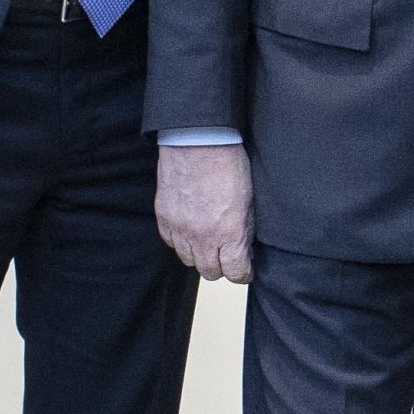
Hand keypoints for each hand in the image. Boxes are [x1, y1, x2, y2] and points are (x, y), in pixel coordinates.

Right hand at [157, 142, 253, 282]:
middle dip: (221, 266)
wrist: (197, 140)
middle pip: (210, 272)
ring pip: (188, 260)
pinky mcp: (164, 217)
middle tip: (226, 255)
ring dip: (199, 255)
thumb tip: (244, 248)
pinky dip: (181, 241)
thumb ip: (245, 229)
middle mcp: (203, 237)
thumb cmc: (228, 164)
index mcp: (230, 233)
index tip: (244, 269)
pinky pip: (171, 242)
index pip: (236, 273)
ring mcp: (180, 228)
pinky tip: (189, 229)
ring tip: (207, 241)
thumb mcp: (249, 200)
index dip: (243, 273)